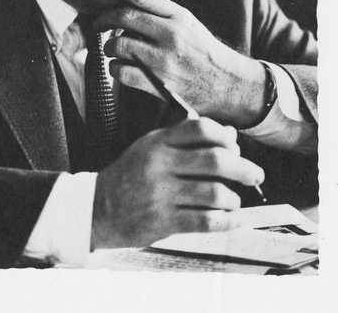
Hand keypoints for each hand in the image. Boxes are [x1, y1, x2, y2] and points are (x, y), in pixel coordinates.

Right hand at [91, 118, 264, 248]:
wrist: (96, 207)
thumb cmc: (131, 173)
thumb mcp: (153, 146)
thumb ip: (188, 139)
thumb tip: (231, 136)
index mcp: (159, 142)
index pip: (201, 128)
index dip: (225, 136)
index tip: (234, 147)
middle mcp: (161, 165)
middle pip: (216, 161)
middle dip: (244, 168)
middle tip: (256, 175)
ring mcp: (162, 195)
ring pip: (215, 193)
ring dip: (234, 198)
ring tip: (234, 200)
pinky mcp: (163, 222)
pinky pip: (206, 222)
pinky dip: (228, 222)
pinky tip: (235, 219)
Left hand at [93, 0, 265, 127]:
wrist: (226, 84)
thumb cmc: (202, 51)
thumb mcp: (189, 24)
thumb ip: (162, 13)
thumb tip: (126, 4)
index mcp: (179, 16)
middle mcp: (171, 34)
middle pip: (124, 17)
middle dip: (103, 19)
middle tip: (97, 24)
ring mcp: (164, 60)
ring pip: (118, 44)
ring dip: (108, 46)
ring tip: (112, 48)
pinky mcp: (158, 83)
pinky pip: (121, 71)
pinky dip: (114, 68)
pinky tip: (119, 66)